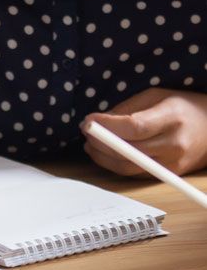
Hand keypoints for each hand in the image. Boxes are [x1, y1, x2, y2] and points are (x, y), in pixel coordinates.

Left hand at [83, 89, 206, 175]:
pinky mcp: (168, 174)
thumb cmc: (184, 107)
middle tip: (85, 131)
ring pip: (128, 166)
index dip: (107, 126)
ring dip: (102, 156)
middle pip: (128, 150)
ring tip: (90, 144)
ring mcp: (172, 163)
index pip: (134, 127)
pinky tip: (104, 153)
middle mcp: (174, 144)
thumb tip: (99, 121)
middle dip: (99, 141)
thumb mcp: (157, 95)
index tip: (88, 120)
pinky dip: (115, 164)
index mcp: (172, 118)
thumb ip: (127, 108)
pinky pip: (135, 173)